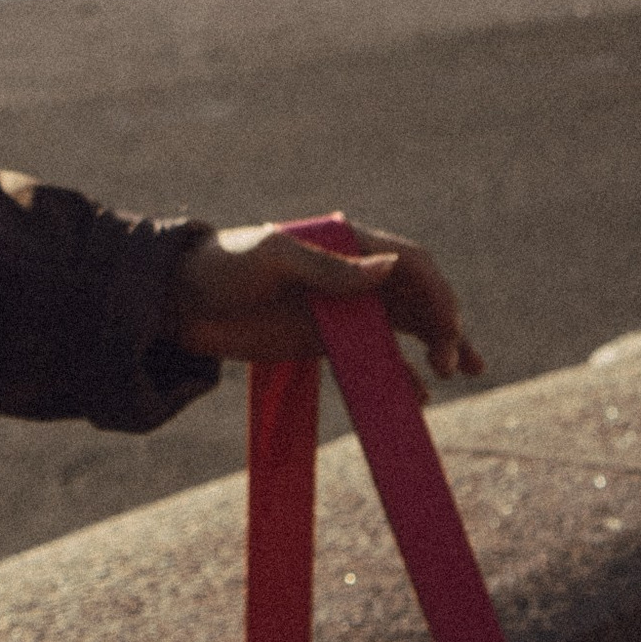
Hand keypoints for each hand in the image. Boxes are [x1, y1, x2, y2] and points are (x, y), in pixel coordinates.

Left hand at [170, 221, 483, 380]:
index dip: (438, 292)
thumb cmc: (224, 266)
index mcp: (344, 244)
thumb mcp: (273, 260)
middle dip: (445, 324)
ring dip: (435, 345)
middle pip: (417, 296)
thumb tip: (391, 268)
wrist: (181, 301)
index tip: (448, 329)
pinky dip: (399, 375)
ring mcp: (340, 311)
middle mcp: (351, 276)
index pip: (410, 262)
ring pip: (404, 327)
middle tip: (455, 363)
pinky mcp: (324, 342)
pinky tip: (417, 397)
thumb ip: (329, 269)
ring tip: (460, 372)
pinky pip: (372, 358)